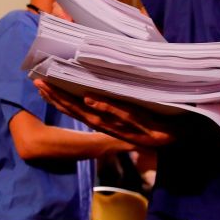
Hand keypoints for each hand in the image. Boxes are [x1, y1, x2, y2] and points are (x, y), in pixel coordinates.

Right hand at [34, 80, 183, 147]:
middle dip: (56, 98)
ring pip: (92, 114)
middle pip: (77, 111)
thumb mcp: (136, 113)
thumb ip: (119, 104)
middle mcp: (110, 126)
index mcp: (108, 122)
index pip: (77, 110)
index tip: (42, 86)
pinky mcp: (139, 125)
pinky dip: (104, 107)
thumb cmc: (159, 124)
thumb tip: (106, 88)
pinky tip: (89, 99)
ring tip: (53, 89)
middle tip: (38, 83)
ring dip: (71, 102)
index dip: (58, 100)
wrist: (182, 137)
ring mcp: (123, 126)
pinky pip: (119, 114)